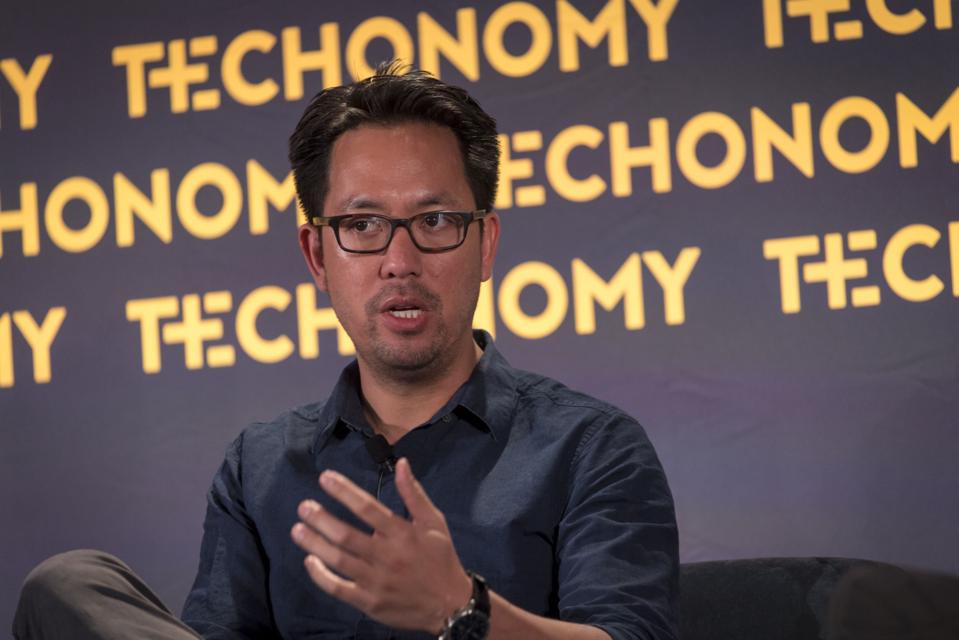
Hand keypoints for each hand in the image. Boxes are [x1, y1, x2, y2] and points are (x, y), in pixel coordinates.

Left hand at [291, 457, 472, 632]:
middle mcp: (386, 556)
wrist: (450, 605)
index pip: (367, 508)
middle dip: (321, 519)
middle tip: (303, 507)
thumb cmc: (440, 558)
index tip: (325, 478)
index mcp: (402, 534)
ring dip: (314, 543)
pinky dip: (320, 575)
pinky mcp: (368, 602)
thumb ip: (414, 494)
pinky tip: (310, 561)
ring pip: (338, 560)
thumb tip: (402, 464)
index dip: (344, 491)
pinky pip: (338, 588)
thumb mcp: (434, 522)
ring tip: (297, 529)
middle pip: (346, 535)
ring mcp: (375, 581)